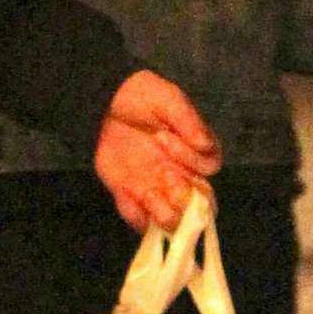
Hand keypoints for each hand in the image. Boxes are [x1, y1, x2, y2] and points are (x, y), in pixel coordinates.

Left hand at [94, 70, 220, 231]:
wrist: (103, 102)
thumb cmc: (142, 96)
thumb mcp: (168, 99)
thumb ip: (188, 119)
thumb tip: (204, 144)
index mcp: (193, 150)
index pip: (209, 166)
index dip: (194, 160)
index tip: (167, 139)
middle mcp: (180, 173)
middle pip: (195, 201)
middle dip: (184, 197)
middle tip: (166, 174)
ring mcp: (155, 187)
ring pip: (169, 216)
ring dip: (163, 213)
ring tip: (148, 193)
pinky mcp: (130, 195)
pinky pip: (137, 217)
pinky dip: (135, 215)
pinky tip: (127, 197)